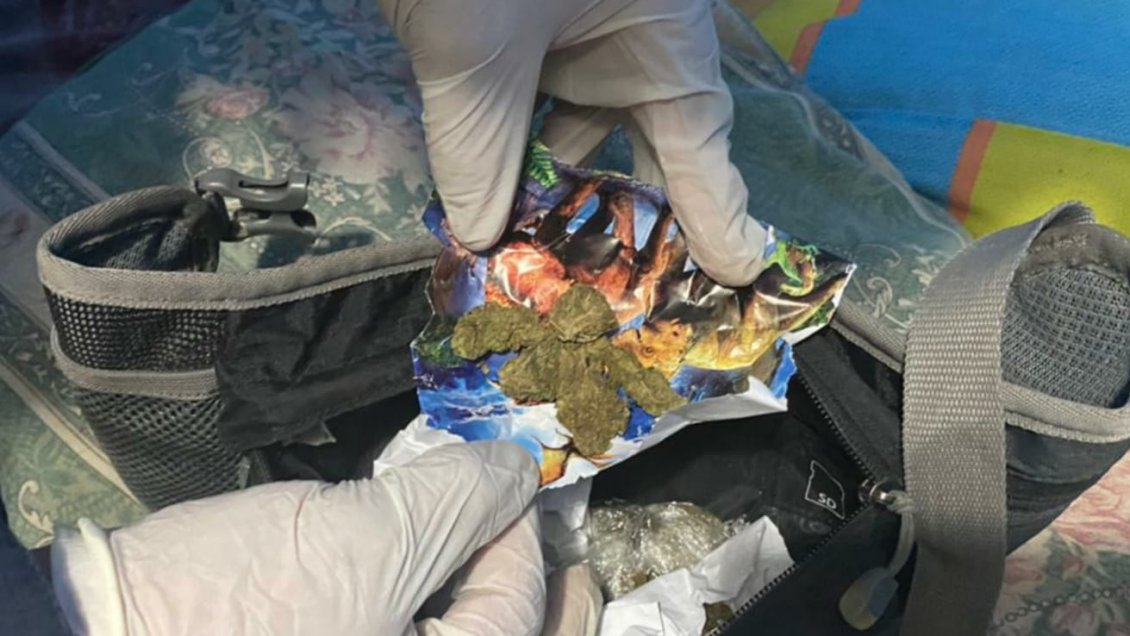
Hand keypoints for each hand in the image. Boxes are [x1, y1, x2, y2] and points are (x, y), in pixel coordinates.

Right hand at [49, 442, 596, 635]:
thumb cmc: (243, 602)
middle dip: (520, 558)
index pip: (518, 608)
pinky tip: (408, 519)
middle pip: (501, 623)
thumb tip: (520, 467)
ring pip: (452, 615)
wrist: (104, 631)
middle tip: (520, 500)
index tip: (505, 472)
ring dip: (469, 556)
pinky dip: (418, 565)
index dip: (522, 530)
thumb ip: (457, 501)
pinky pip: (399, 612)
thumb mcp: (366, 542)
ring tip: (467, 499)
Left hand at [379, 0, 766, 286]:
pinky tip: (491, 193)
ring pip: (578, 127)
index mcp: (662, 39)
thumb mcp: (476, 57)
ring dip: (554, 186)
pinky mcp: (524, 28)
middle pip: (641, 149)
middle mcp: (630, 40)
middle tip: (609, 292)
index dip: (719, 219)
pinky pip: (532, 101)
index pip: (702, 151)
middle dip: (619, 216)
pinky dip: (514, 144)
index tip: (739, 277)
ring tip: (536, 257)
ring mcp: (577, 32)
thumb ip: (478, 151)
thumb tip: (479, 235)